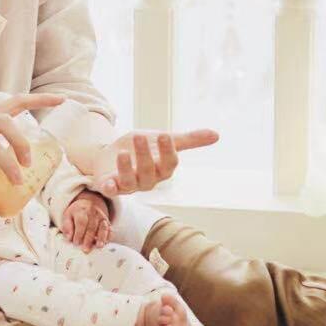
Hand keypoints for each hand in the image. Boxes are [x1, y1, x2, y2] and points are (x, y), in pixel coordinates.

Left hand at [61, 190, 110, 250]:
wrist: (88, 204)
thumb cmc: (77, 213)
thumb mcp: (67, 216)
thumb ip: (67, 227)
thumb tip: (68, 238)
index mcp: (82, 211)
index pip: (81, 222)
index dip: (79, 233)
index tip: (76, 243)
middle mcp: (93, 213)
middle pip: (92, 227)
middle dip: (89, 239)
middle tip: (85, 249)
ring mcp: (102, 217)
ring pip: (103, 228)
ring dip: (101, 238)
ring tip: (99, 246)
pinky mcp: (107, 222)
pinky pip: (110, 229)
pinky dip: (109, 237)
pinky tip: (105, 243)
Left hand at [90, 128, 218, 198]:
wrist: (111, 152)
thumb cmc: (142, 148)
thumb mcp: (163, 140)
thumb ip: (188, 140)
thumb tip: (217, 135)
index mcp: (161, 169)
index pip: (169, 164)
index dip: (168, 152)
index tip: (164, 135)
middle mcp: (147, 180)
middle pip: (149, 173)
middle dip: (145, 156)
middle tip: (139, 138)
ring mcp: (128, 184)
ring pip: (130, 182)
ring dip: (126, 169)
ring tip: (122, 154)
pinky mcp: (110, 186)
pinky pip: (111, 191)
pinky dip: (110, 188)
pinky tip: (108, 183)